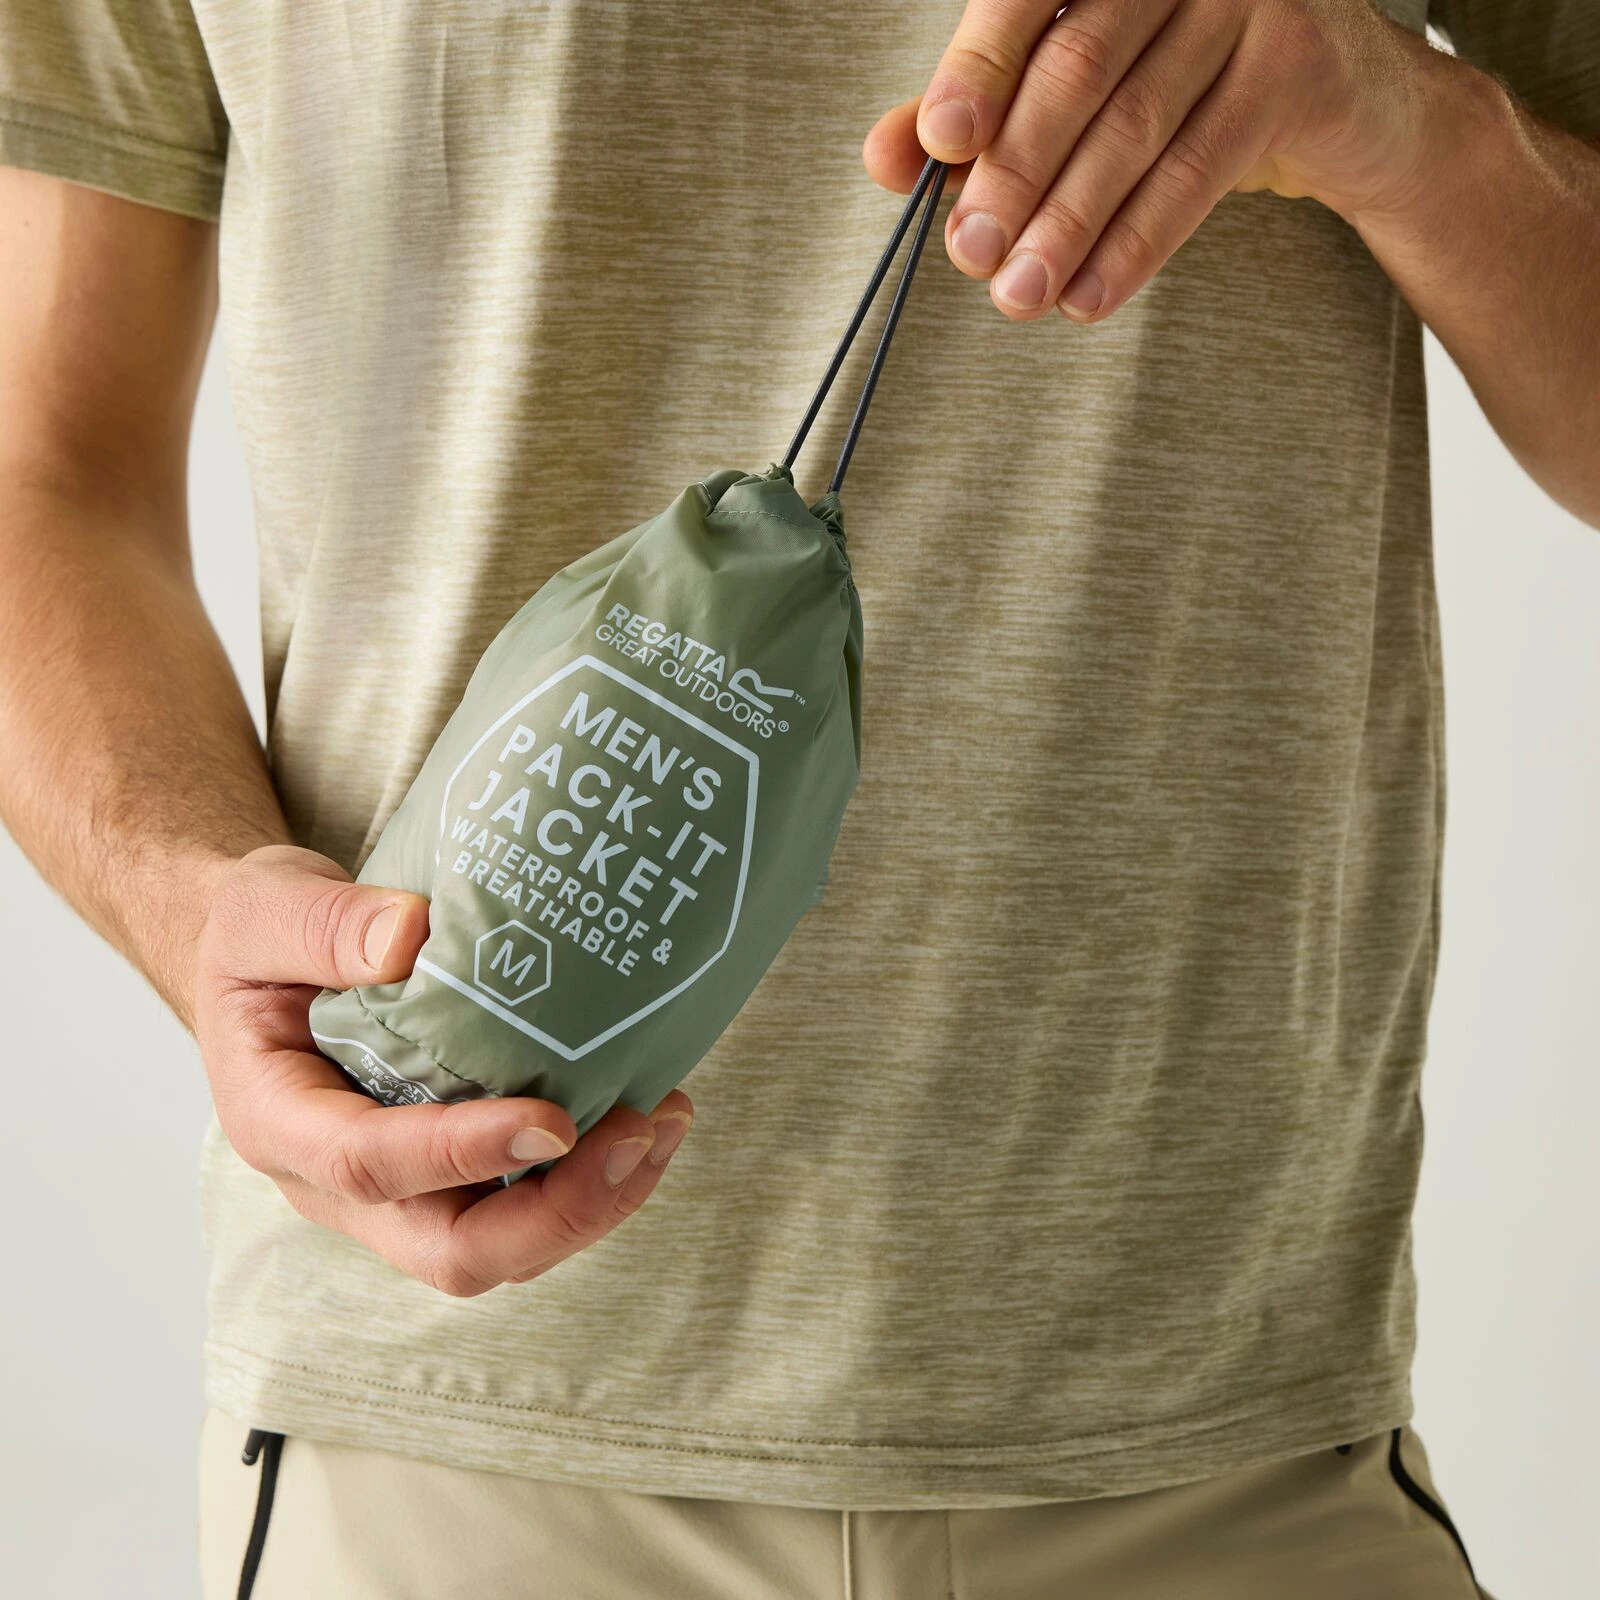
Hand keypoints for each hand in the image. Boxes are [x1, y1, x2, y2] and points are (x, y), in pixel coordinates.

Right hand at [192, 844, 691, 1295]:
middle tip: (641, 1132)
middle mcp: (338, 1183)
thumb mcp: (264, 908)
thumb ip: (322, 924)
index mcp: (279, 1121)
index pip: (369, 1164)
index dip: (462, 1153)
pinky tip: (648, 1111)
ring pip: (503, 1245)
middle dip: (559, 1213)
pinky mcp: (452, 1175)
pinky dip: (593, 1176)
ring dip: (595, 1201)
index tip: (551, 1117)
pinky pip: (525, 1205)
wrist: (266, 965)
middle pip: (452, 1249)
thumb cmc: (258, 941)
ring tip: (665, 1120)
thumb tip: (411, 937)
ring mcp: (401, 1191)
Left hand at [865, 0, 1439, 320]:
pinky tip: (1088, 295)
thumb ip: (981, 117)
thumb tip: (886, 156)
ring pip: (1133, 126)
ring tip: (1020, 293)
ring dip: (1067, 224)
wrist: (1339, 103)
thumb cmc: (1187, 85)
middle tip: (971, 252)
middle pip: (1076, 68)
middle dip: (1013, 173)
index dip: (979, 70)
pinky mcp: (1296, 65)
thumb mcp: (1074, 91)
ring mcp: (1245, 0)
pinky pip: (1200, 169)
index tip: (938, 144)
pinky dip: (1135, 244)